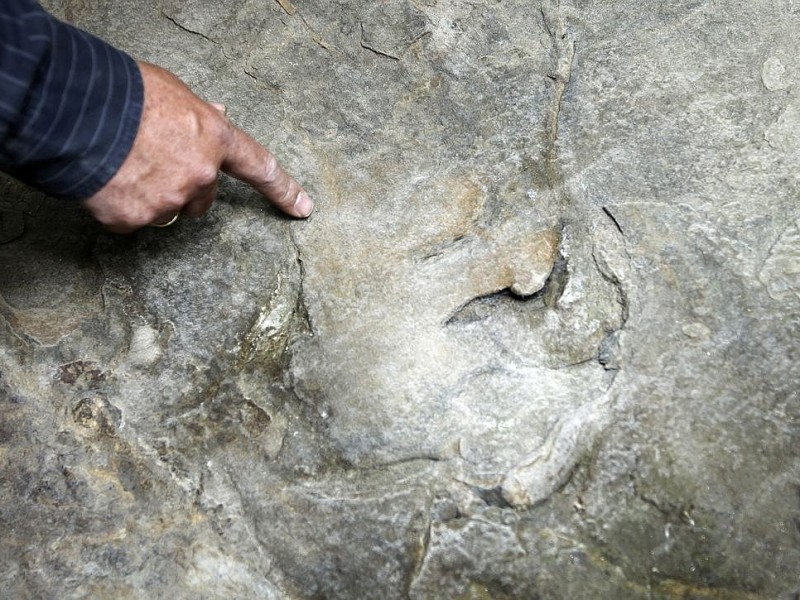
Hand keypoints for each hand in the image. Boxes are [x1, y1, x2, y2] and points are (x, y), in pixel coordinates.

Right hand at [82, 62, 312, 232]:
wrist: (72, 108)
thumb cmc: (123, 90)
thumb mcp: (173, 92)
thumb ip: (199, 114)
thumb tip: (219, 114)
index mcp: (214, 139)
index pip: (260, 167)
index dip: (283, 190)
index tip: (303, 208)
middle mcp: (199, 176)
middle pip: (202, 199)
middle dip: (184, 189)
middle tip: (151, 163)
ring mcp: (168, 200)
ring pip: (164, 210)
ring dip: (149, 196)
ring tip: (120, 165)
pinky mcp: (135, 218)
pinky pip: (131, 219)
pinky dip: (118, 205)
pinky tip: (104, 181)